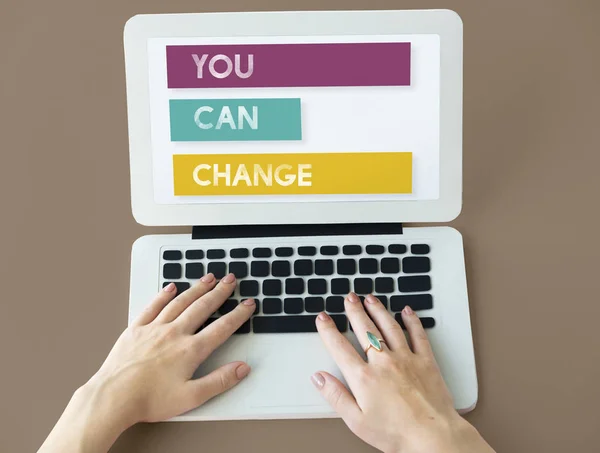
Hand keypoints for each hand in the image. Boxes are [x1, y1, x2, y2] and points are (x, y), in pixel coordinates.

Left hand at [91, 272, 253, 424]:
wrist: (113, 398)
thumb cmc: (149, 400)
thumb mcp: (191, 397)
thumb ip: (219, 381)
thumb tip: (241, 369)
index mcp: (190, 350)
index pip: (221, 328)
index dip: (238, 315)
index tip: (248, 305)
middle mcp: (174, 333)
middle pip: (203, 307)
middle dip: (220, 292)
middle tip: (230, 280)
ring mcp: (154, 328)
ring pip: (180, 302)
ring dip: (197, 288)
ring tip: (208, 278)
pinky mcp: (136, 329)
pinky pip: (153, 306)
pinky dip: (164, 295)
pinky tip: (171, 288)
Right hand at [312, 293, 493, 452]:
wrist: (433, 437)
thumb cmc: (396, 433)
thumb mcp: (356, 421)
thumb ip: (336, 396)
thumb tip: (319, 378)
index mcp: (364, 378)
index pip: (340, 347)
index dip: (328, 330)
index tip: (323, 319)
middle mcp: (383, 362)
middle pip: (364, 329)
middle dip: (354, 311)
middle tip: (348, 298)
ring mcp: (406, 359)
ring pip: (389, 326)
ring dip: (378, 310)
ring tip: (370, 298)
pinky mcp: (426, 361)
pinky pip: (418, 334)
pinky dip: (412, 321)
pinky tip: (407, 311)